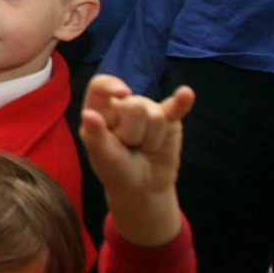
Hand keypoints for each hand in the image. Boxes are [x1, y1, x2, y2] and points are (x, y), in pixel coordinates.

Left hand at [80, 74, 193, 247]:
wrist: (142, 187)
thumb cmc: (116, 169)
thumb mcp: (101, 156)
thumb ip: (95, 135)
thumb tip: (87, 114)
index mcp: (100, 108)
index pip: (101, 86)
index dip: (111, 86)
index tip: (123, 94)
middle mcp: (124, 104)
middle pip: (134, 107)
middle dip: (133, 135)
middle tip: (129, 147)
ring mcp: (149, 109)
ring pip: (156, 117)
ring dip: (151, 142)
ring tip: (143, 148)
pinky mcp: (170, 119)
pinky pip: (177, 108)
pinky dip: (182, 102)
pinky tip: (186, 94)